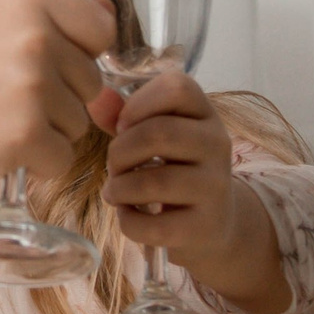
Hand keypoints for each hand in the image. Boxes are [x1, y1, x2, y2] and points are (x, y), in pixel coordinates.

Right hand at [0, 0, 114, 212]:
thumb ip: (44, 28)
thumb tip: (109, 23)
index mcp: (26, 1)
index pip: (100, 27)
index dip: (80, 53)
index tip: (48, 66)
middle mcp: (35, 36)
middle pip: (91, 81)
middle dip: (58, 99)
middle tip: (0, 99)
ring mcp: (32, 86)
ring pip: (79, 123)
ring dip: (45, 132)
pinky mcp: (26, 134)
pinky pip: (61, 158)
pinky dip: (33, 163)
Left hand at [90, 76, 288, 313]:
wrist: (214, 222)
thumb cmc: (174, 169)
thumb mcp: (157, 136)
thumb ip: (123, 115)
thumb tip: (95, 100)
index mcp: (205, 113)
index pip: (177, 87)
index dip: (138, 103)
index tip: (122, 126)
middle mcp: (218, 144)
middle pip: (158, 133)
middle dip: (119, 152)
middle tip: (114, 166)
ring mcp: (215, 187)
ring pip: (153, 182)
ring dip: (119, 189)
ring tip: (115, 192)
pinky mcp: (205, 226)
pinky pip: (154, 226)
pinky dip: (128, 221)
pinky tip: (129, 215)